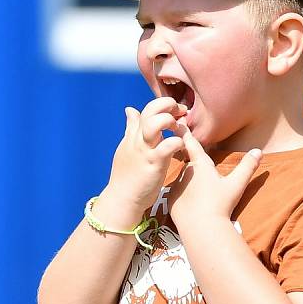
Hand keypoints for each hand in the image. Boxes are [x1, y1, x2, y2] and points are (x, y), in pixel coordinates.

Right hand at [105, 97, 187, 217]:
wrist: (122, 199)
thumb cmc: (126, 176)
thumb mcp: (127, 147)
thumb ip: (131, 128)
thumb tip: (130, 110)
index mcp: (133, 135)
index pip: (146, 110)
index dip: (162, 105)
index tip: (175, 111)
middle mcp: (138, 139)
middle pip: (150, 111)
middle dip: (167, 105)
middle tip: (180, 112)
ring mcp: (146, 151)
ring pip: (155, 124)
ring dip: (169, 120)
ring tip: (177, 128)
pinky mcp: (154, 164)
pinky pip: (167, 146)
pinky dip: (176, 142)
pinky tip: (180, 146)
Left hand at [169, 121, 261, 227]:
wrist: (202, 228)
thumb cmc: (220, 204)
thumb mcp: (236, 185)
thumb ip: (247, 167)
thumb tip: (259, 151)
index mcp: (200, 164)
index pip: (190, 142)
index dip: (184, 132)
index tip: (178, 122)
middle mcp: (185, 171)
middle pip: (190, 166)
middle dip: (196, 171)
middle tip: (206, 184)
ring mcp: (176, 185)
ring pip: (183, 181)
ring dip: (190, 185)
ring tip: (201, 199)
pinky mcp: (169, 200)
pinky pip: (176, 195)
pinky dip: (183, 198)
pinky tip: (192, 208)